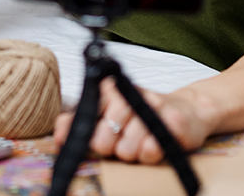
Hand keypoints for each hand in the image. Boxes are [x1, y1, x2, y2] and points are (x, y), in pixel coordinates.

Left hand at [54, 77, 217, 163]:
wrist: (185, 111)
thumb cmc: (140, 116)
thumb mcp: (109, 114)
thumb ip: (80, 123)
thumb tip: (58, 135)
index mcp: (108, 90)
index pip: (85, 117)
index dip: (85, 136)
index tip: (91, 145)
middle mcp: (128, 93)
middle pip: (103, 140)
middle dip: (112, 149)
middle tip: (123, 143)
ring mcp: (152, 104)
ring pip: (127, 149)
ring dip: (134, 153)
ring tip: (141, 142)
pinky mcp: (173, 119)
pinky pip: (152, 150)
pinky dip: (151, 154)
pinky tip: (154, 144)